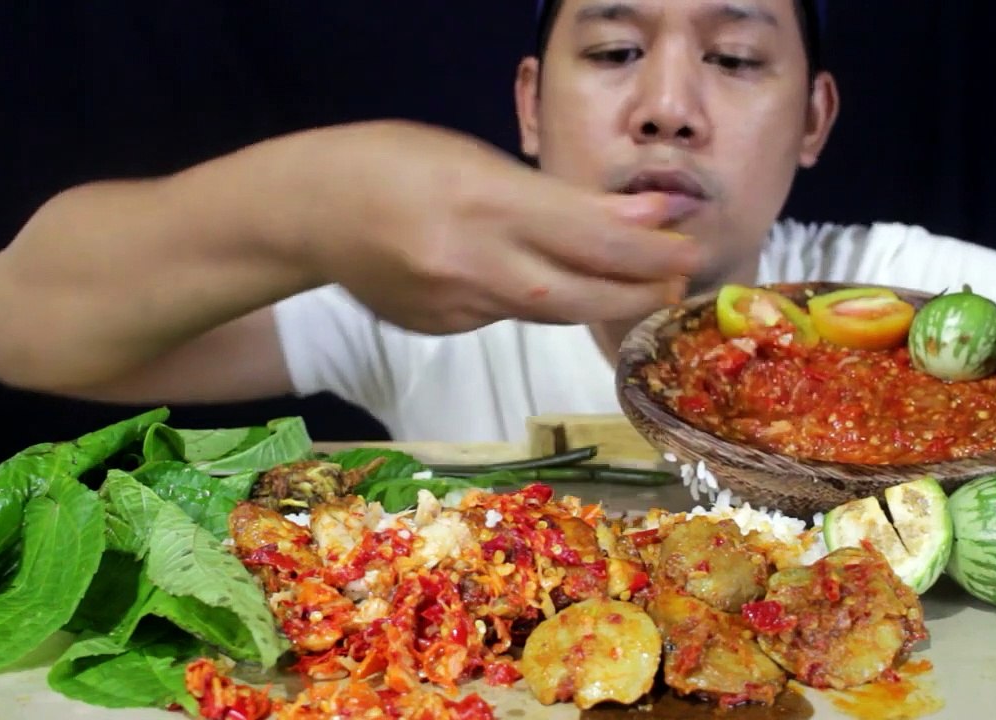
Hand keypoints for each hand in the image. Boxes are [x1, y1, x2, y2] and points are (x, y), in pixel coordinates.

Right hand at [306, 121, 702, 334]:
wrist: (309, 211)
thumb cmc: (394, 163)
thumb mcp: (478, 159)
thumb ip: (558, 196)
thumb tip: (639, 214)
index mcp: (482, 201)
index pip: (586, 234)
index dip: (646, 248)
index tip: (686, 245)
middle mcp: (470, 261)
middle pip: (575, 294)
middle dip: (636, 293)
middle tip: (677, 285)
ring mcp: (453, 304)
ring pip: (546, 312)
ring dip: (597, 301)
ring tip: (635, 288)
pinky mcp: (441, 328)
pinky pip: (505, 316)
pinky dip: (532, 301)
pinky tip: (533, 281)